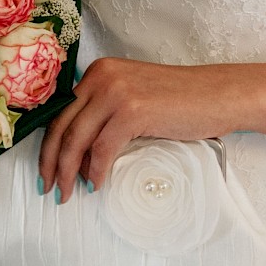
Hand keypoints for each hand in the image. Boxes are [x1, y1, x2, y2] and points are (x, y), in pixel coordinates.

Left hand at [38, 57, 239, 202]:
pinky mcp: (133, 110)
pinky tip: (96, 185)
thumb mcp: (134, 100)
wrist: (219, 95)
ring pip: (77, 139)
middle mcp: (101, 76)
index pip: (60, 111)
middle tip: (49, 187)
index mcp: (98, 72)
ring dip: (69, 172)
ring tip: (68, 193)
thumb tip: (79, 155)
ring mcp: (116, 91)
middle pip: (62, 125)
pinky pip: (103, 148)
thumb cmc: (181, 102)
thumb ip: (105, 114)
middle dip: (51, 162)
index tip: (46, 170)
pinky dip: (96, 171)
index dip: (48, 144)